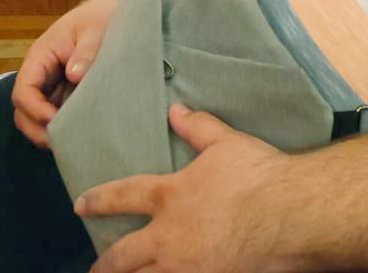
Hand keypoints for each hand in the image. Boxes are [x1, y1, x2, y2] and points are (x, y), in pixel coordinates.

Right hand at [12, 0, 120, 147]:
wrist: (110, 12)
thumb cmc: (100, 17)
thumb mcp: (95, 30)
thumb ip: (86, 52)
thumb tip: (74, 76)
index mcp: (40, 56)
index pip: (24, 90)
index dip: (34, 109)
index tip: (54, 121)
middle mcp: (40, 74)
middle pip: (23, 110)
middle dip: (37, 129)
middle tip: (61, 143)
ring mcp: (51, 86)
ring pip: (36, 117)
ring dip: (48, 132)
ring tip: (70, 142)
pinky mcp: (64, 93)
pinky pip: (55, 114)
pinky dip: (61, 127)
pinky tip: (78, 134)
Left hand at [77, 105, 301, 272]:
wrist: (286, 215)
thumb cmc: (256, 175)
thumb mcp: (226, 142)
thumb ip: (197, 127)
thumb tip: (175, 110)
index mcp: (171, 196)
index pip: (124, 196)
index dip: (99, 200)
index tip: (80, 204)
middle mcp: (168, 237)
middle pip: (123, 256)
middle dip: (105, 264)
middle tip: (94, 268)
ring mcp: (184, 268)